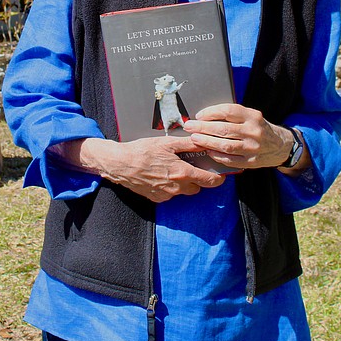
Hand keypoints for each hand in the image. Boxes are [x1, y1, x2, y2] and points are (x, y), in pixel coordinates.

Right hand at [58, 137, 225, 202]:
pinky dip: (169, 187)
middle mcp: (176, 187)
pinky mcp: (156, 199)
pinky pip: (170, 195)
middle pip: (197, 188)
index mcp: (182, 173)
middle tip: (191, 168)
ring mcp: (166, 195)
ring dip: (183, 183)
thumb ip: (188, 144)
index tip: (220, 175)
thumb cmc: (143, 151)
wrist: (120, 164)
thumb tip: (204, 141)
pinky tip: (161, 176)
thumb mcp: (167, 143)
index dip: (218, 179)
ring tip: (173, 170)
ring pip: (183, 192)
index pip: (209, 181)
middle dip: (197, 180)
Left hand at [182, 104, 298, 170]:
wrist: (281, 146)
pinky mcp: (251, 162)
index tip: (199, 115)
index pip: (229, 111)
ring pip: (225, 145)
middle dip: (203, 128)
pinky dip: (216, 155)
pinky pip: (230, 160)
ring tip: (194, 139)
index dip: (211, 112)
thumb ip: (233, 116)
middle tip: (189, 127)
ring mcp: (253, 148)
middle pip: (224, 129)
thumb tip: (204, 117)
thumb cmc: (259, 128)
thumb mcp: (251, 117)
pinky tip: (207, 151)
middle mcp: (254, 131)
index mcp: (253, 116)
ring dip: (207, 142)